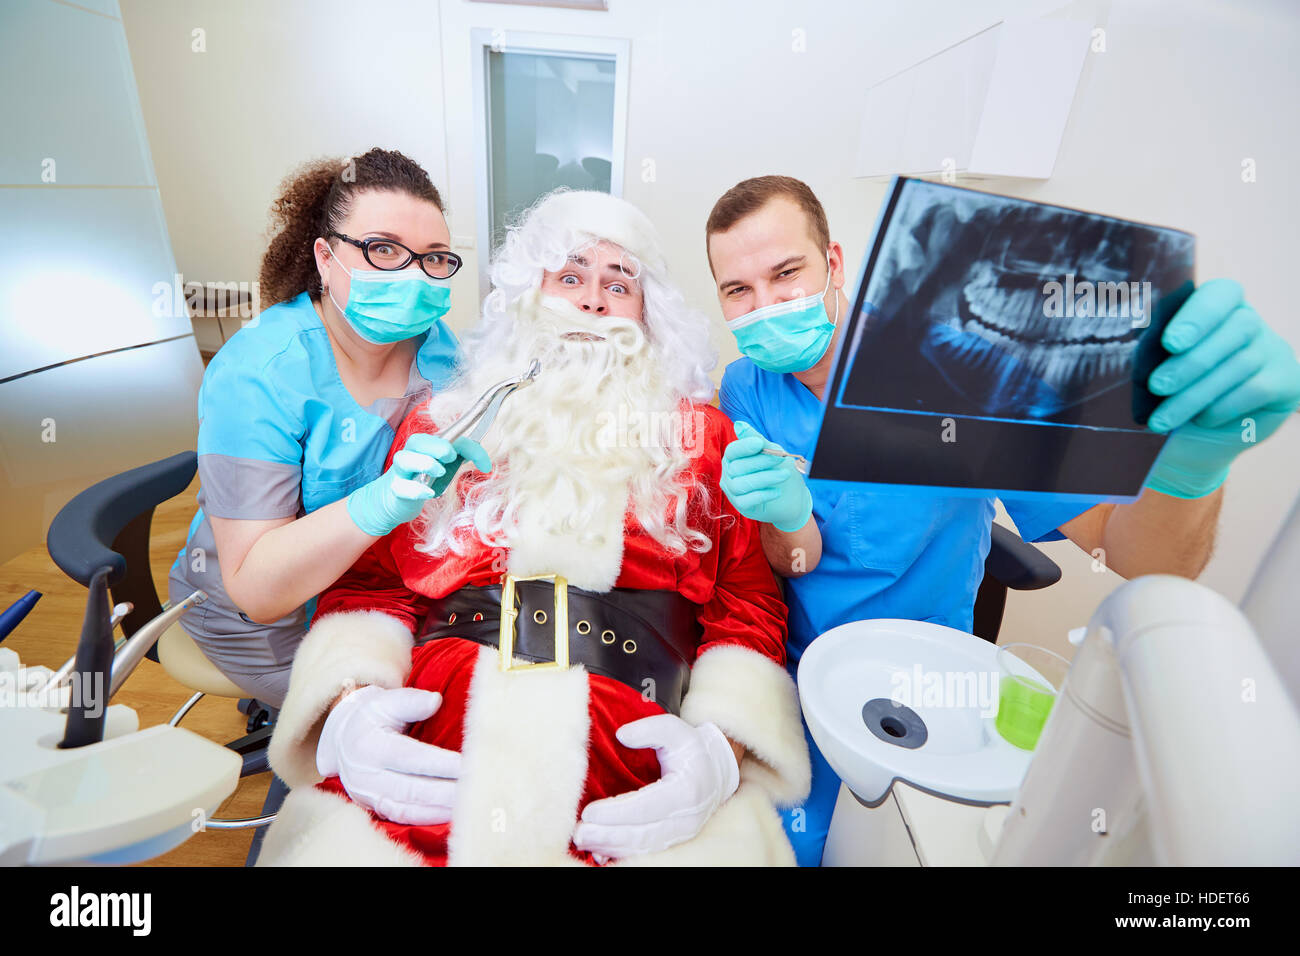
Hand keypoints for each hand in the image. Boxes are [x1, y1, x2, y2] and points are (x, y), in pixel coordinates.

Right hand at [316, 684, 459, 824]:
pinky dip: (428, 818)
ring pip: (408, 809)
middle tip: (477, 789)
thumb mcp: (386, 701)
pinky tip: (452, 814)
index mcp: (370, 746)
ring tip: (470, 804)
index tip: (468, 765)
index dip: (440, 764)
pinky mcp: (374, 808)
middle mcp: (366, 775)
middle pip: (411, 789)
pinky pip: (403, 817)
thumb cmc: (372, 716)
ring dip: (440, 810)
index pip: (410, 757)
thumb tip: (435, 701)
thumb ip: (411, 700)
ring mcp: (368, 795)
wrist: (342, 738)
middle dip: (447, 792)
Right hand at [346, 432, 491, 535]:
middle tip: (452, 456)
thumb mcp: (445, 466)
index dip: (468, 447)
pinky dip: (414, 489)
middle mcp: (411, 455)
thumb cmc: (422, 479)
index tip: (485, 466)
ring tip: (439, 471)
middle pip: (417, 441)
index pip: (446, 438)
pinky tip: (428, 493)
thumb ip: (461, 456)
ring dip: (423, 463)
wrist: (394, 501)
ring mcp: (401, 473)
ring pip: (404, 460)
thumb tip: (481, 453)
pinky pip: (400, 487)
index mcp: (425, 446)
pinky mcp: (395, 491)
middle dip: (437, 446)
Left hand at [571, 714, 739, 860]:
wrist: (715, 773)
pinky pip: (645, 852)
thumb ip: (650, 728)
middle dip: (607, 835)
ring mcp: (680, 834)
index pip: (647, 807)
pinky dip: (621, 853)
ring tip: (583, 839)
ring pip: (642, 847)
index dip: (617, 812)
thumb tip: (621, 736)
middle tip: (578, 832)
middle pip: (641, 833)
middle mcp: (685, 819)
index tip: (589, 811)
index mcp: (686, 791)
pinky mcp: (673, 840)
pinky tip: (599, 851)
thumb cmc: (691, 750)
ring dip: (610, 845)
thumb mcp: (676, 730)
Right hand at [720, 421, 812, 532]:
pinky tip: (777, 491)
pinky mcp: (741, 506)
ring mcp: (733, 491)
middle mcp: (728, 474)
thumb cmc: (778, 469)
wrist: (790, 496)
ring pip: (741, 484)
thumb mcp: (771, 452)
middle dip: (761, 461)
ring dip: (765, 478)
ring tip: (784, 475)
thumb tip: (739, 424)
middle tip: (781, 459)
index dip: (744, 447)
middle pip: (737, 467)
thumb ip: (757, 440)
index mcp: (733, 458)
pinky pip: (747, 500)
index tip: (759, 443)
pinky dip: (763, 495)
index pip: (732, 451)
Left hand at [1145, 280, 1299, 497]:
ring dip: (1194, 395)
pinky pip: (1254, 389)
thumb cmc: (1175, 387)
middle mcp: (1251, 322)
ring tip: (1161, 419)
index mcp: (1220, 305)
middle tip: (1157, 386)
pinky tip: (1199, 420)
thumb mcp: (1160, 365)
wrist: (1202, 432)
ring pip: (1239, 365)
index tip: (1170, 343)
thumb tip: (1145, 353)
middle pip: (1234, 330)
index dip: (1198, 316)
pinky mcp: (1287, 380)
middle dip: (1190, 362)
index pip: (1221, 293)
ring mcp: (1273, 350)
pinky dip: (1221, 407)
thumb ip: (1157, 351)